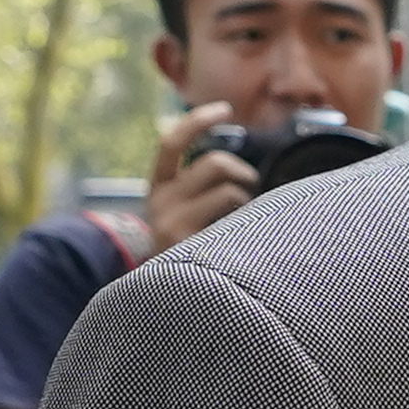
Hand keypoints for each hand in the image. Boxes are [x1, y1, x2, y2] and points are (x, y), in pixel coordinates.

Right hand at [146, 101, 259, 246]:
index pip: (171, 142)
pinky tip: (245, 243)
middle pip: (215, 163)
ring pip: (232, 192)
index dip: (198, 121)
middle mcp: (160, 203)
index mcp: (158, 188)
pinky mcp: (192, 245)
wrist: (164, 300)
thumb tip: (239, 164)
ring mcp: (174, 225)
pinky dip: (251, 224)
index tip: (225, 108)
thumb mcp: (183, 214)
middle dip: (243, 172)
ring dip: (248, 203)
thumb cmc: (189, 249)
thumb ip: (201, 187)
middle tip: (250, 191)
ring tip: (244, 224)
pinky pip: (239, 221)